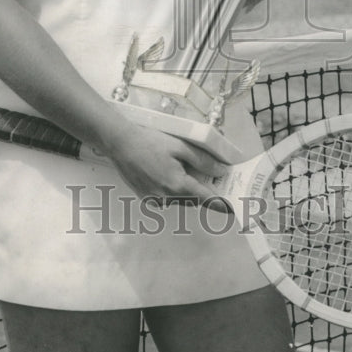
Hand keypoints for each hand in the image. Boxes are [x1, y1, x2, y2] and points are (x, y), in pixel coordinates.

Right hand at [103, 122, 227, 203]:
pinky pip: (165, 200)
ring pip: (178, 201)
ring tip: (184, 173)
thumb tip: (220, 171)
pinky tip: (166, 175)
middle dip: (201, 193)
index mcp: (177, 185)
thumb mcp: (180, 146)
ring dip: (185, 192)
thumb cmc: (150, 142)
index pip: (205, 199)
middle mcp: (166, 197)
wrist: (120, 143)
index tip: (231, 210)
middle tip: (209, 181)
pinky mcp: (144, 198)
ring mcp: (153, 200)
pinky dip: (171, 192)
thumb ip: (202, 160)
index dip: (219, 204)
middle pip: (192, 200)